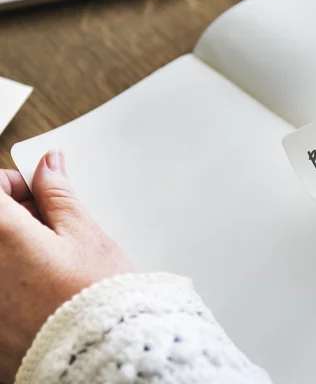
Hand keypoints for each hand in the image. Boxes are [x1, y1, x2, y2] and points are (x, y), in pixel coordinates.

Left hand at [0, 151, 131, 381]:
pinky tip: (43, 288)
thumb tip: (49, 165)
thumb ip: (59, 195)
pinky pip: (4, 285)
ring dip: (17, 247)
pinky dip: (17, 278)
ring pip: (1, 253)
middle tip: (52, 227)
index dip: (14, 183)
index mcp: (1, 235)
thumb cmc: (98, 297)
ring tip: (52, 262)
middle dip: (16, 215)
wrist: (102, 353)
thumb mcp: (85, 234)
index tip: (36, 192)